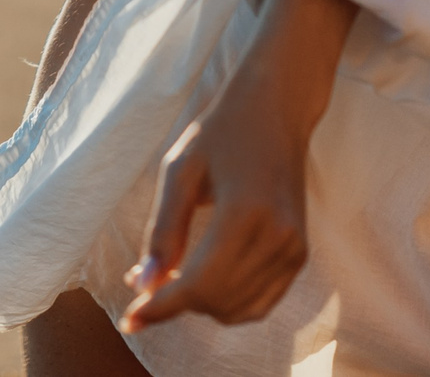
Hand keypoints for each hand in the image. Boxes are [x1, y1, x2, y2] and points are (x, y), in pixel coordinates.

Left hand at [119, 104, 310, 331]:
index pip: (199, 284)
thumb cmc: (221, 131)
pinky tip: (203, 280)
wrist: (277, 110)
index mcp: (246, 212)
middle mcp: (278, 237)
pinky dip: (227, 303)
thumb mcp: (180, 170)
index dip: (160, 307)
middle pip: (216, 301)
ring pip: (237, 310)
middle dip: (175, 302)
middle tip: (143, 280)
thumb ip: (163, 232)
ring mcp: (294, 249)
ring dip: (200, 305)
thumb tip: (144, 286)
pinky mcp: (300, 253)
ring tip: (171, 277)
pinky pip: (260, 303)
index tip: (129, 319)